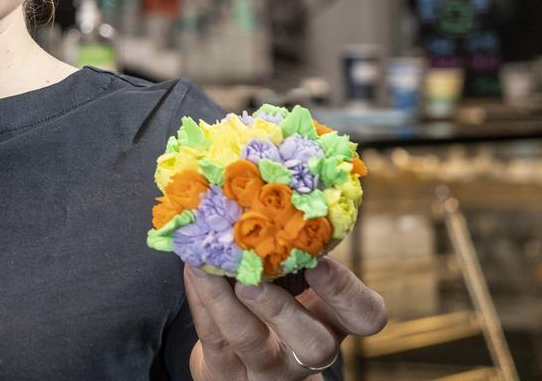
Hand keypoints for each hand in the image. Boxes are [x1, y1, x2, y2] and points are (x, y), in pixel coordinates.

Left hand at [184, 257, 386, 379]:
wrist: (236, 360)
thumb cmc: (273, 303)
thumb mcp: (295, 280)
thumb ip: (293, 252)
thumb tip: (270, 192)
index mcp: (333, 322)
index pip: (364, 316)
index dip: (345, 291)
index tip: (318, 261)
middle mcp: (307, 350)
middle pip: (315, 346)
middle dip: (283, 310)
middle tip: (252, 280)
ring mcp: (267, 367)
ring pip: (252, 343)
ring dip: (227, 304)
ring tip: (207, 269)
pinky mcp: (227, 372)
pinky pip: (213, 337)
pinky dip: (201, 300)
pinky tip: (192, 270)